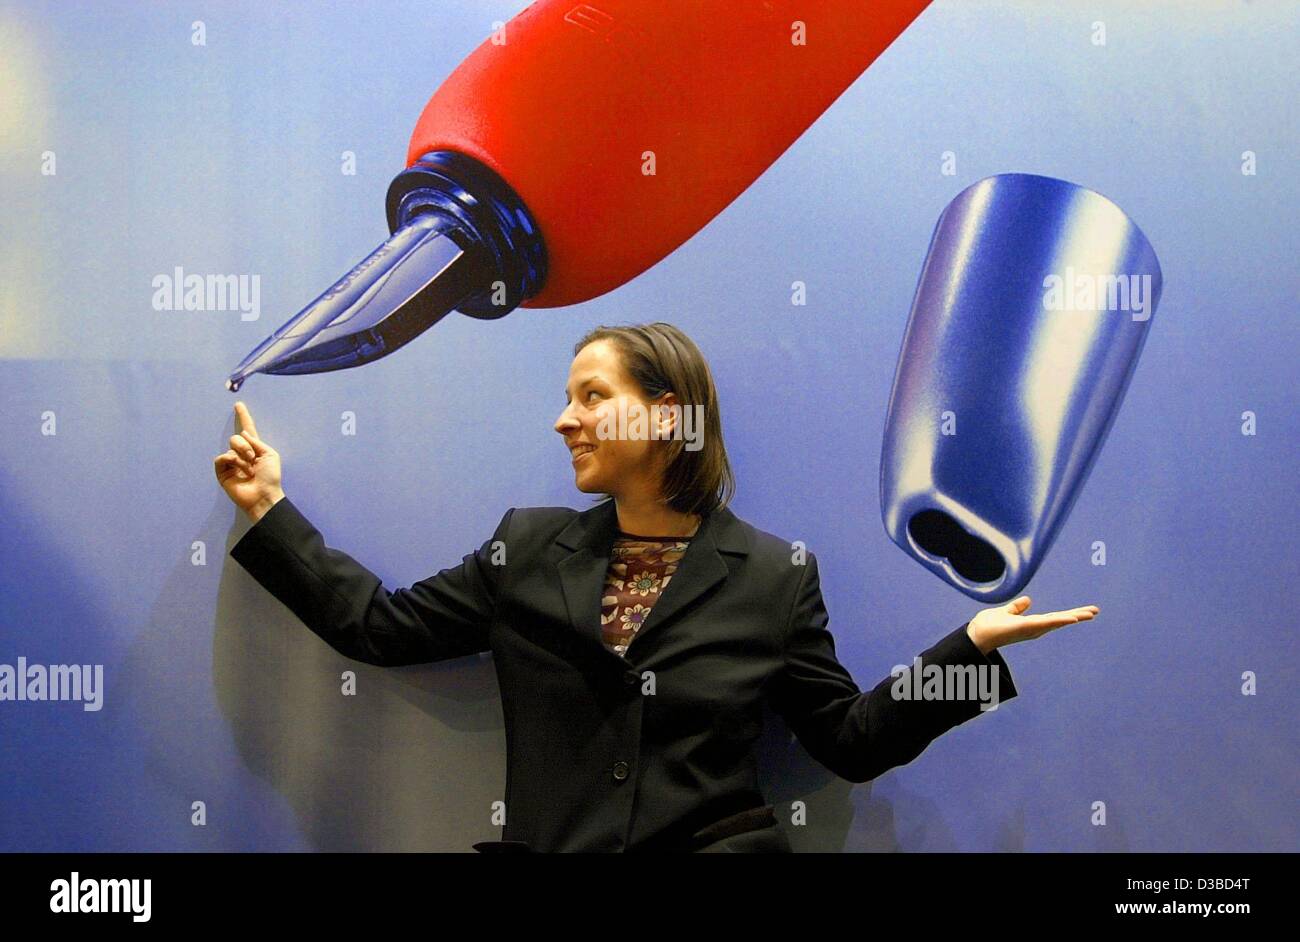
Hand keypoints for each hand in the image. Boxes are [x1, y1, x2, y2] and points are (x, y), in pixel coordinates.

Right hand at [214, 401, 284, 522]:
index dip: (243, 417)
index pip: (247, 429)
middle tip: (253, 458)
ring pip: (231, 447)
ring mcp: (231, 463)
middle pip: (236, 437)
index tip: (238, 405)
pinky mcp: (222, 471)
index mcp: (254, 449)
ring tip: (249, 469)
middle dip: (245, 446)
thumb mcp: (270, 454)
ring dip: (242, 456)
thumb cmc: (270, 477)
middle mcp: (241, 454)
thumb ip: (257, 442)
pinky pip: (221, 458)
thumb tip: (243, 433)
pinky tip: (239, 470)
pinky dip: (231, 460)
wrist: (263, 494)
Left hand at [966, 596, 1098, 654]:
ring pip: (1058, 621)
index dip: (1070, 613)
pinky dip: (1061, 620)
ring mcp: (1033, 628)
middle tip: (1096, 610)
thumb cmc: (989, 626)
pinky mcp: (1028, 627)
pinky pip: (1048, 622)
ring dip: (1074, 616)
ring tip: (1090, 613)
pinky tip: (1073, 617)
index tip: (1086, 611)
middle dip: (1079, 615)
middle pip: (1061, 619)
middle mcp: (1036, 627)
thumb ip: (1016, 608)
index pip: (1055, 617)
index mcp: (1032, 623)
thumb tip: (1027, 600)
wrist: (977, 634)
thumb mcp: (1005, 612)